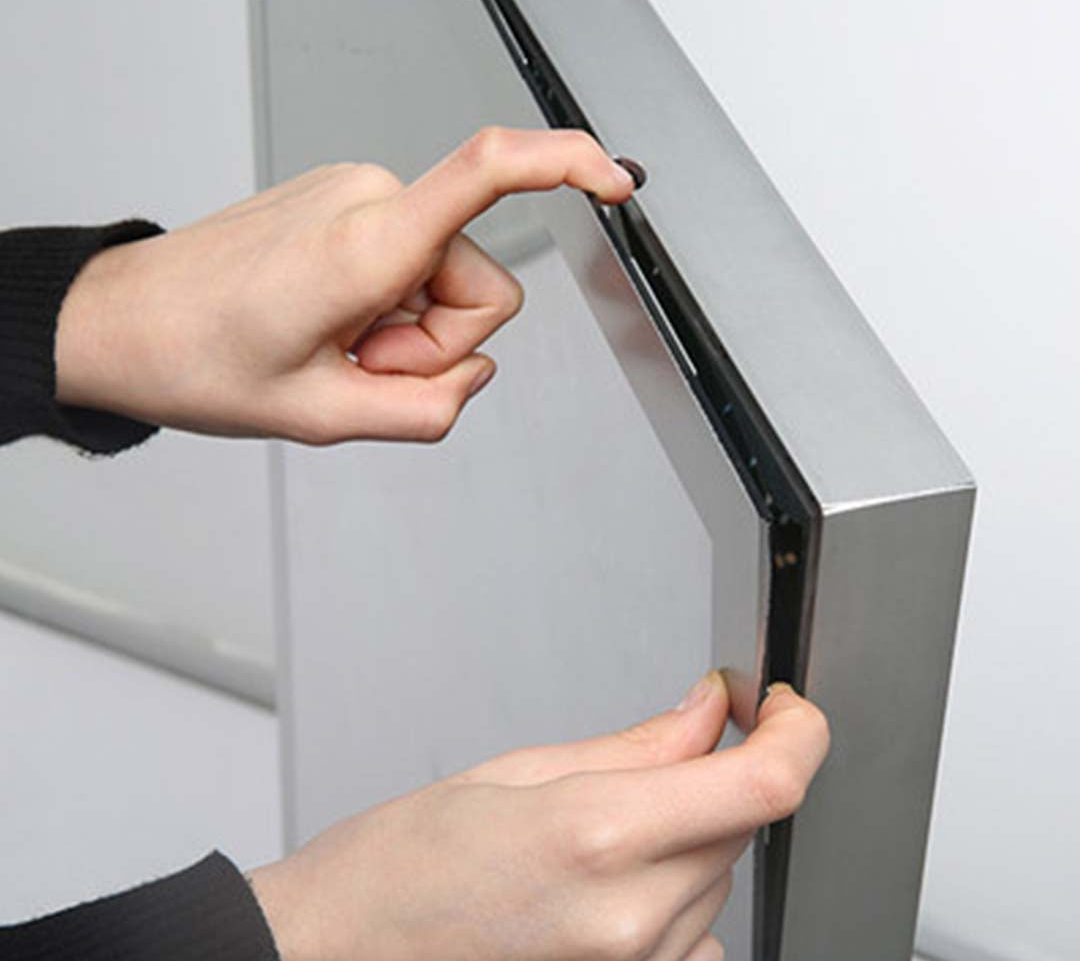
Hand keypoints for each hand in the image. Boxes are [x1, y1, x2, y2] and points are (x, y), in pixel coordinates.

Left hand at [55, 127, 635, 442]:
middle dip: (437, 342)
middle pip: (481, 284)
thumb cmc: (199, 358)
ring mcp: (355, 194)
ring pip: (445, 278)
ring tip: (335, 346)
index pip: (488, 171)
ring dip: (406, 329)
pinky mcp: (347, 203)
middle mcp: (369, 199)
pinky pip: (410, 262)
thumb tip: (475, 372)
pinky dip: (385, 305)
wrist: (126, 322)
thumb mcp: (325, 416)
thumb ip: (428, 408)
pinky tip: (329, 322)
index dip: (567, 164)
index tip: (616, 180)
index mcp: (367, 242)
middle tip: (360, 364)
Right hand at [248, 675, 828, 960]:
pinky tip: (605, 883)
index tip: (789, 708)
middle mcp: (631, 921)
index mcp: (597, 837)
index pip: (764, 785)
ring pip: (719, 878)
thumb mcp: (515, 772)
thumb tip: (705, 714)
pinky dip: (671, 894)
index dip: (800, 733)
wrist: (335, 960)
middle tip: (677, 741)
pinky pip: (692, 935)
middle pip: (741, 825)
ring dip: (693, 836)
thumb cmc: (396, 870)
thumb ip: (634, 747)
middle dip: (721, 773)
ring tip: (604, 828)